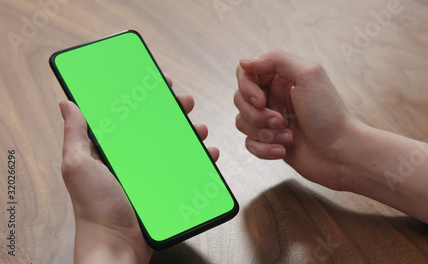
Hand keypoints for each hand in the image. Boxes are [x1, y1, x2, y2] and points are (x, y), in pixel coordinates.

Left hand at [60, 78, 218, 263]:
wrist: (118, 245)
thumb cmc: (95, 209)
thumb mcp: (78, 166)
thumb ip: (74, 135)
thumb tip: (67, 103)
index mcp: (109, 149)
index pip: (127, 115)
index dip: (142, 97)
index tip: (156, 83)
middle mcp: (131, 158)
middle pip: (155, 126)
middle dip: (172, 110)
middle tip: (184, 102)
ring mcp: (150, 173)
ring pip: (174, 145)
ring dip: (189, 132)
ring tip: (198, 128)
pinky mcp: (165, 187)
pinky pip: (186, 168)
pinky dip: (200, 159)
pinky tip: (208, 153)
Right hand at [234, 50, 361, 189]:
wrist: (341, 153)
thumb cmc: (329, 115)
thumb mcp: (308, 75)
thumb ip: (276, 60)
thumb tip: (245, 61)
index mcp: (282, 78)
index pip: (246, 73)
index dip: (247, 87)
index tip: (260, 100)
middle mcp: (275, 96)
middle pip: (240, 98)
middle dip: (256, 114)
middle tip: (280, 121)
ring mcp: (271, 120)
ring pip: (242, 122)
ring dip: (263, 133)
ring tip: (287, 137)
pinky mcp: (270, 141)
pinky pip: (249, 143)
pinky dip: (264, 148)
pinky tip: (283, 150)